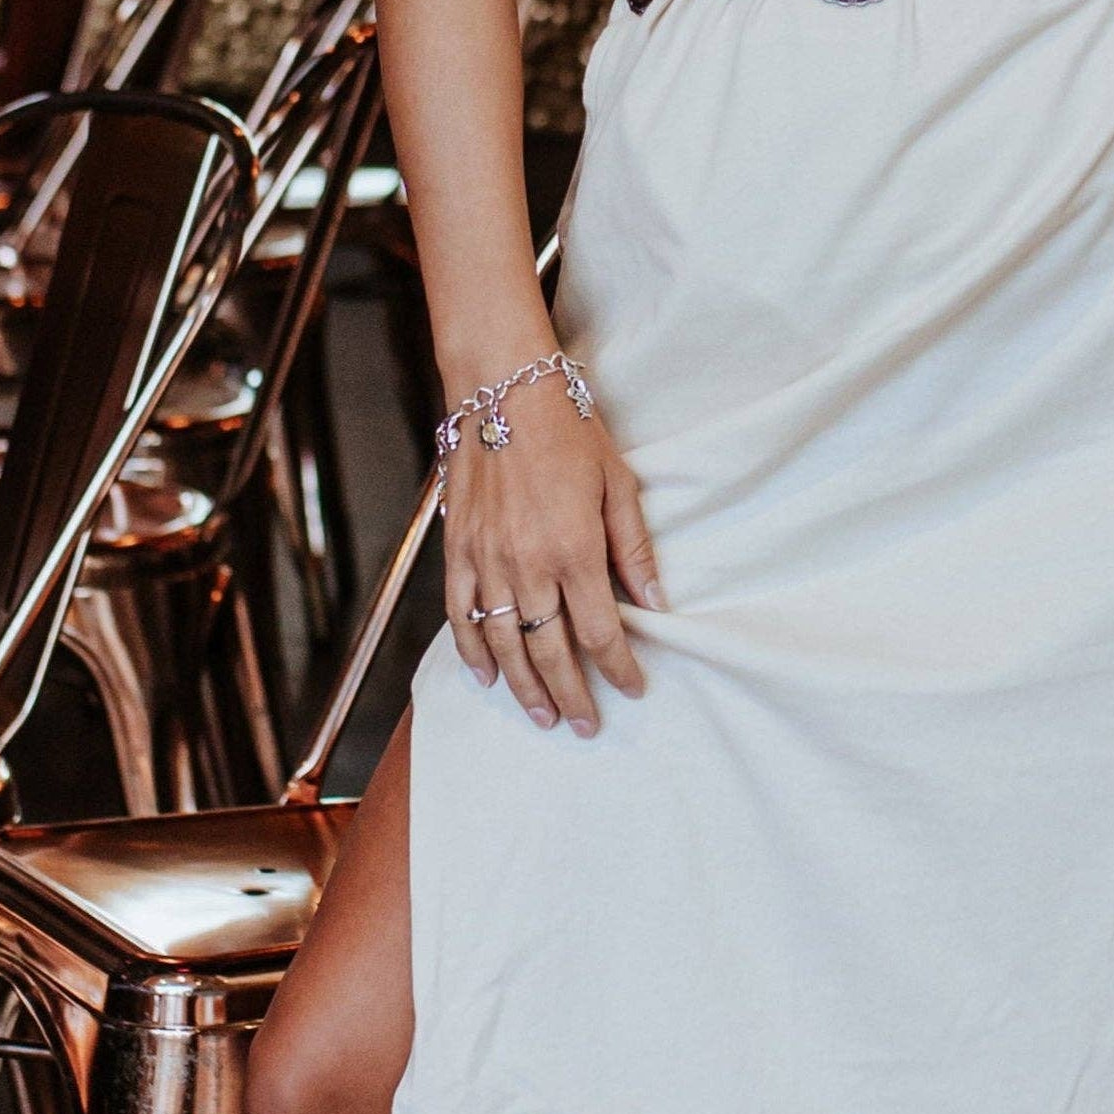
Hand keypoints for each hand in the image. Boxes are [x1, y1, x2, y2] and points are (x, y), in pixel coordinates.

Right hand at [445, 376, 658, 735]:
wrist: (502, 387)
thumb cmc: (567, 428)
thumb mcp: (618, 482)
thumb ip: (634, 547)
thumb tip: (656, 600)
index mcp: (575, 549)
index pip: (601, 631)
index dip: (618, 668)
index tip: (632, 688)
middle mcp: (528, 564)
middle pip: (551, 650)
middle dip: (571, 694)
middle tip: (584, 725)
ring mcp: (487, 560)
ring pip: (505, 643)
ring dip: (524, 686)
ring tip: (541, 715)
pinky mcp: (457, 549)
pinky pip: (461, 613)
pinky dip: (472, 649)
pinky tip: (485, 675)